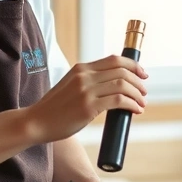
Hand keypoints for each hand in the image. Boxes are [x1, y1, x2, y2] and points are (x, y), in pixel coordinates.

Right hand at [24, 55, 147, 143]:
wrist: (36, 122)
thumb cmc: (55, 109)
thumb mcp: (70, 86)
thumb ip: (87, 82)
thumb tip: (111, 86)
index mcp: (81, 68)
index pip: (114, 59)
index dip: (132, 65)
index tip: (142, 74)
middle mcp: (84, 76)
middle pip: (122, 71)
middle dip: (138, 80)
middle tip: (144, 92)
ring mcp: (86, 91)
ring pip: (122, 85)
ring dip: (137, 94)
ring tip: (142, 103)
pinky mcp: (88, 107)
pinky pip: (118, 100)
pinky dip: (131, 104)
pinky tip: (135, 110)